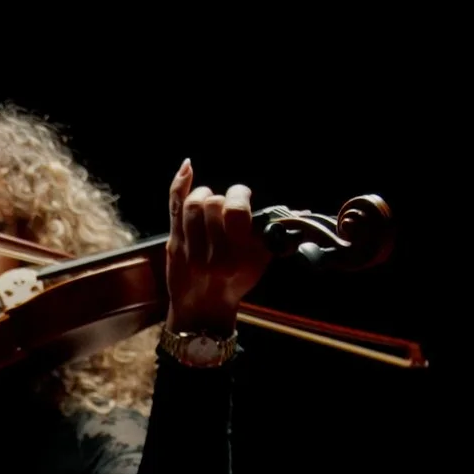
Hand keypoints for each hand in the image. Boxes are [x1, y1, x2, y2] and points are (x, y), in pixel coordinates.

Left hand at [164, 159, 270, 334]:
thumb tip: (301, 212)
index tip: (242, 196)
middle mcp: (213, 255)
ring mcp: (190, 250)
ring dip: (203, 196)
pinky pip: (173, 207)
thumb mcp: (260, 261)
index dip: (239, 195)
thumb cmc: (236, 280)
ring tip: (210, 203)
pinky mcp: (173, 244)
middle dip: (222, 199)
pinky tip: (188, 166)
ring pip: (193, 203)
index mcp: (239, 257)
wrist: (203, 306)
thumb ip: (274, 235)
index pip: (236, 210)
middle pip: (213, 204)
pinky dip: (179, 183)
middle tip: (226, 209)